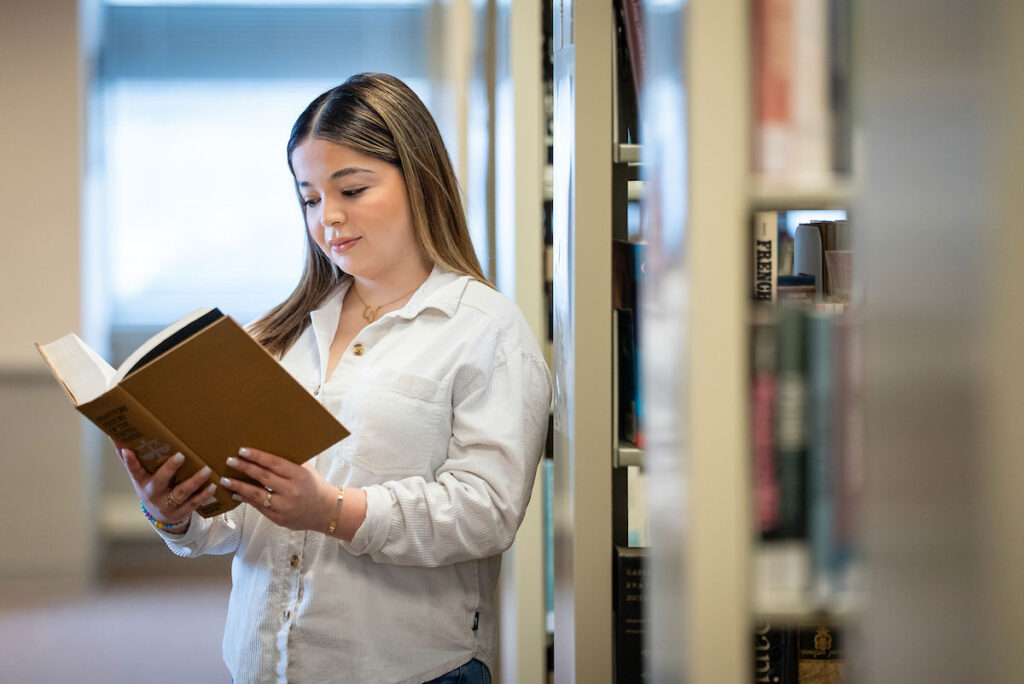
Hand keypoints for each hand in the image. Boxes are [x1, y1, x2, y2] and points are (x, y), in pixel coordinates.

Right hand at [118, 445, 217, 530]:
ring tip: (206, 470)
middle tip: (180, 455)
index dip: (131, 461)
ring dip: (194, 482)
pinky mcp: (181, 512)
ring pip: (181, 493)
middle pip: (160, 481)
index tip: (129, 449)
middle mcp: (153, 494)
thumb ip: (128, 457)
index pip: (134, 470)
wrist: (160, 516)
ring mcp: (167, 504)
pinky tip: (213, 486)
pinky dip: (204, 495)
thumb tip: (113, 436)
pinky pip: (194, 504)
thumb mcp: (139, 475)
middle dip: (169, 469)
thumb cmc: (150, 487)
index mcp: (142, 482)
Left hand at [218, 447, 335, 532]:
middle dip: (244, 468)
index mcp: (299, 475)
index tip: (242, 450)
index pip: (274, 463)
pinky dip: (246, 499)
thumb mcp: (306, 470)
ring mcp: (285, 507)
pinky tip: (236, 493)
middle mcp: (292, 491)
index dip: (257, 456)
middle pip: (263, 478)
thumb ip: (289, 461)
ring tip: (225, 480)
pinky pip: (259, 507)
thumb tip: (265, 449)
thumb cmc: (313, 485)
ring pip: (257, 495)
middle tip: (230, 461)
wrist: (325, 510)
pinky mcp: (279, 518)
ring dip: (239, 486)